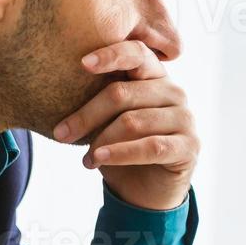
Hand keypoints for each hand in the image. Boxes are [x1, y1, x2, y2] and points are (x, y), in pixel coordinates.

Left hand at [52, 40, 198, 211]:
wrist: (147, 191)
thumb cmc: (123, 147)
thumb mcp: (107, 120)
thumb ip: (98, 99)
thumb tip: (56, 85)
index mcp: (154, 76)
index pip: (136, 53)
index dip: (110, 55)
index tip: (82, 63)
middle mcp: (174, 92)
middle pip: (123, 93)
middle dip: (86, 115)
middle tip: (60, 134)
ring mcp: (184, 118)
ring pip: (133, 122)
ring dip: (101, 141)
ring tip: (85, 158)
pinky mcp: (189, 146)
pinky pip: (150, 146)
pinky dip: (120, 153)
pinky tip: (99, 159)